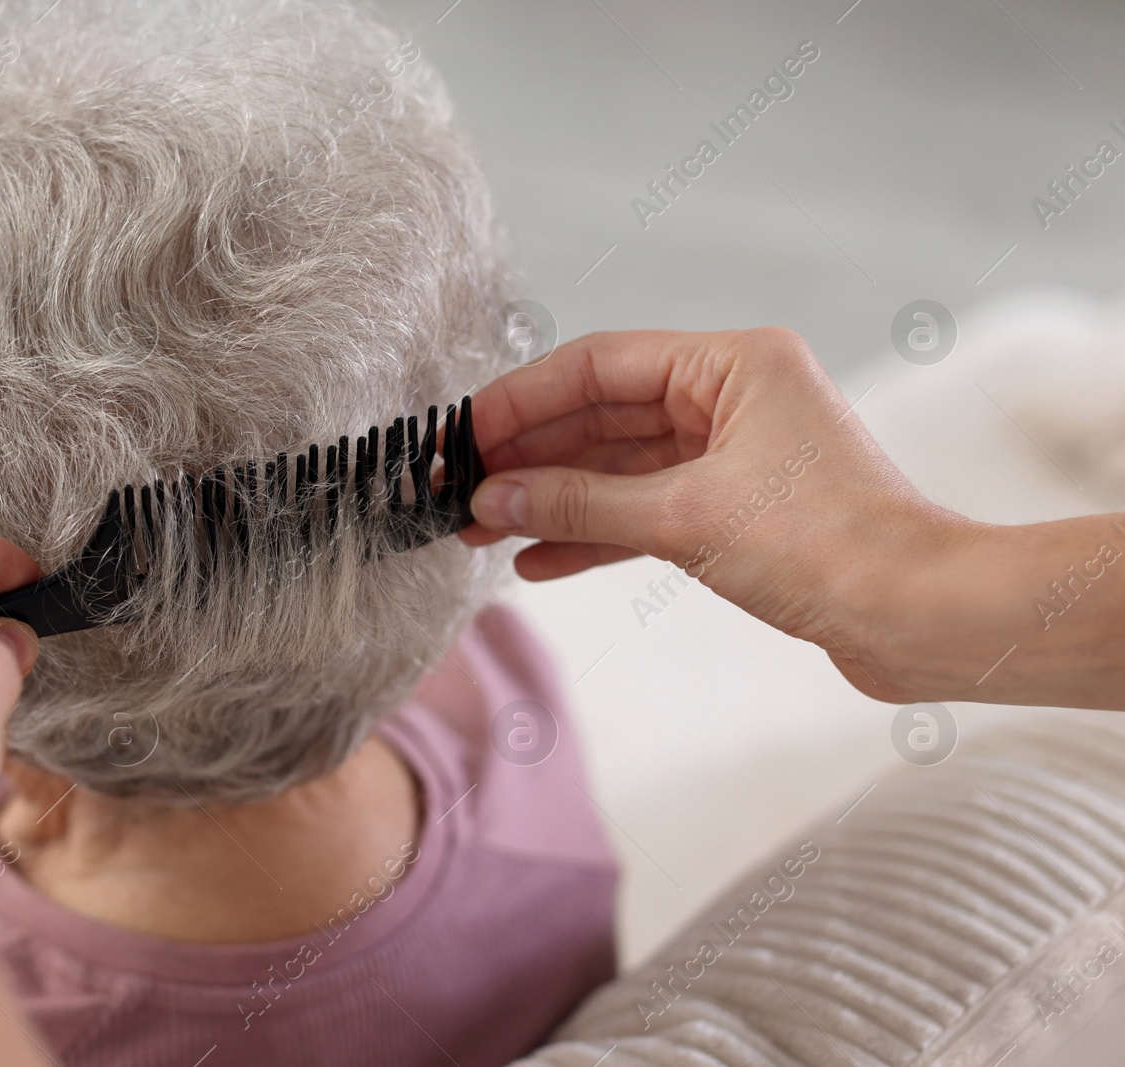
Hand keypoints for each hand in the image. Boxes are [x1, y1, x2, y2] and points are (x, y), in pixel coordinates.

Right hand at [458, 329, 984, 702]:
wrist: (919, 616)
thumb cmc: (829, 546)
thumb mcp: (686, 518)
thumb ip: (583, 504)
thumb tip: (496, 498)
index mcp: (733, 365)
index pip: (599, 365)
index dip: (523, 400)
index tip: (464, 436)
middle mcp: (732, 398)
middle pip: (603, 416)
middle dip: (531, 458)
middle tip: (460, 490)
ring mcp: (734, 455)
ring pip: (619, 469)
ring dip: (553, 501)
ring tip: (481, 532)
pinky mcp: (736, 510)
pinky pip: (644, 511)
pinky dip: (595, 534)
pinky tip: (538, 560)